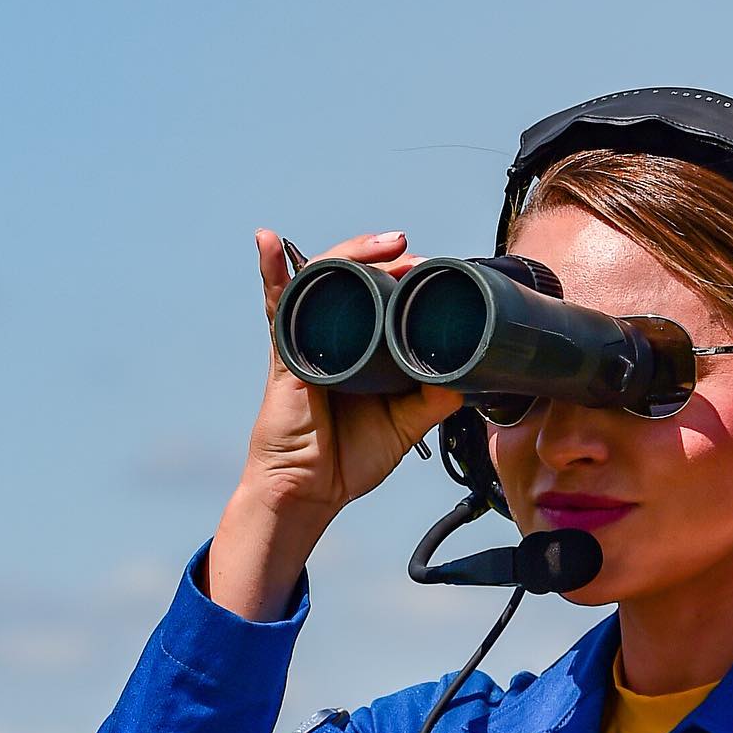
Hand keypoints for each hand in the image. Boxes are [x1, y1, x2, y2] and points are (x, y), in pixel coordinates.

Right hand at [245, 228, 463, 523]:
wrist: (311, 492)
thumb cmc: (347, 460)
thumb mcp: (405, 427)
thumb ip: (432, 401)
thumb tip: (464, 379)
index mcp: (364, 349)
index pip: (382, 298)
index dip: (406, 279)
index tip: (435, 272)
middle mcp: (334, 337)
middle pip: (354, 278)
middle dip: (384, 257)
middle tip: (415, 254)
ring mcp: (307, 340)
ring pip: (323, 281)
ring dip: (351, 254)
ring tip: (383, 245)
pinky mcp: (285, 355)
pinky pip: (275, 305)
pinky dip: (270, 270)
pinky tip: (267, 241)